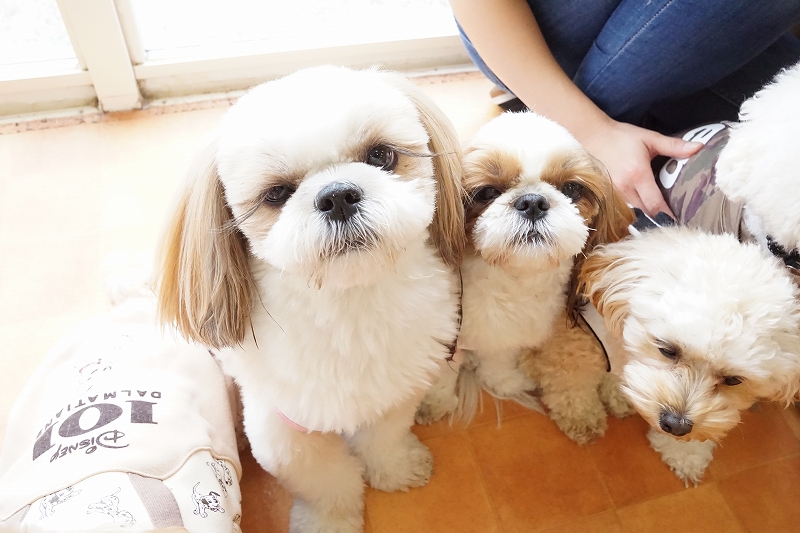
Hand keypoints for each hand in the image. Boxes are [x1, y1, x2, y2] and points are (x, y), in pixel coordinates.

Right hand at [581, 119, 701, 217]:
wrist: (595, 137)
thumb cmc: (623, 137)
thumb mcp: (650, 138)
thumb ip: (674, 146)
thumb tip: (698, 148)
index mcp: (638, 175)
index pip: (654, 203)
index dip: (667, 216)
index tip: (679, 223)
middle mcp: (625, 188)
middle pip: (646, 212)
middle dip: (660, 218)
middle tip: (676, 222)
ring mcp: (615, 193)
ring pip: (635, 212)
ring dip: (649, 216)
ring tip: (663, 219)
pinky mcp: (609, 195)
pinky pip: (626, 208)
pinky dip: (638, 211)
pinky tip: (646, 211)